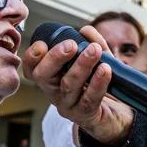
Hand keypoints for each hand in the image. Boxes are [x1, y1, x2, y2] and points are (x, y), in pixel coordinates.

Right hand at [22, 24, 134, 146]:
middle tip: (71, 44)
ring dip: (81, 65)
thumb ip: (92, 44)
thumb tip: (86, 31)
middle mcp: (54, 92)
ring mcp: (68, 105)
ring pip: (68, 85)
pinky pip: (89, 98)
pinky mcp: (84, 115)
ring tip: (94, 50)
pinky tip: (105, 70)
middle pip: (43, 76)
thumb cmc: (99, 85)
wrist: (115, 115)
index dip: (31, 57)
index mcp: (52, 77)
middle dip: (55, 58)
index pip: (32, 68)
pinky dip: (98, 82)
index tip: (42, 44)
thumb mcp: (97, 61)